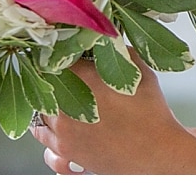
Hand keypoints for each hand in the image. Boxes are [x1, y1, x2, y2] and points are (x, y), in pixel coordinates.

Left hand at [30, 48, 185, 173]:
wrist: (155, 154)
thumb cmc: (153, 114)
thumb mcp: (142, 74)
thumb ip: (121, 54)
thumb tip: (107, 41)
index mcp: (85, 79)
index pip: (59, 56)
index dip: (62, 51)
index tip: (67, 52)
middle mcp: (67, 104)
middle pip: (43, 82)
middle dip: (54, 77)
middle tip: (64, 73)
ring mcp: (63, 129)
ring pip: (39, 108)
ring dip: (48, 101)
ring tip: (60, 97)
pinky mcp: (64, 150)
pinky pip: (41, 135)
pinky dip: (45, 128)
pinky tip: (56, 123)